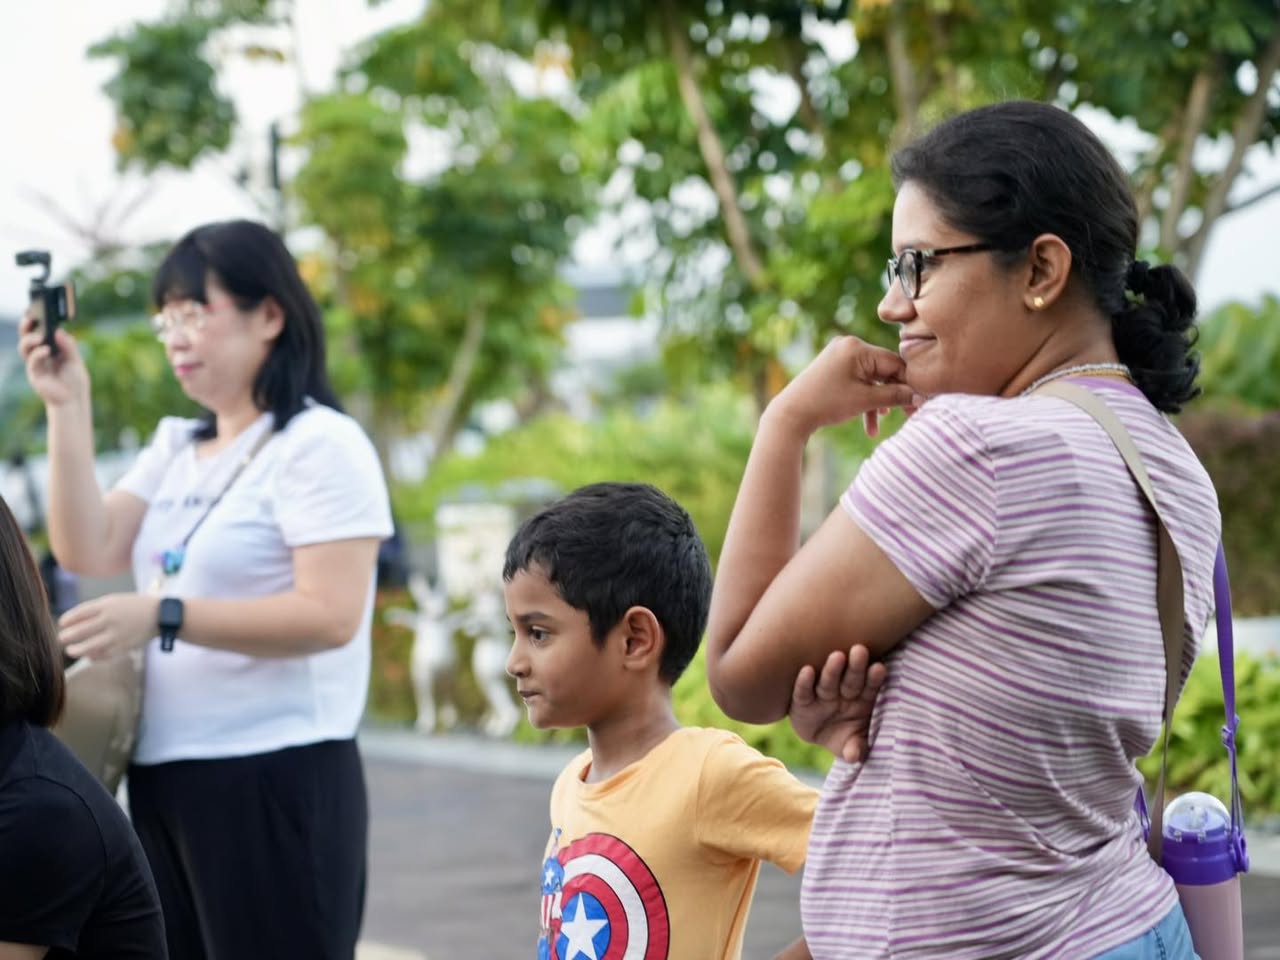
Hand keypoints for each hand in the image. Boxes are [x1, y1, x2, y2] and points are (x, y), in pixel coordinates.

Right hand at [17, 314, 89, 408]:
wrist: (74, 400)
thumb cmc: (74, 379)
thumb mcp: (75, 360)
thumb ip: (68, 346)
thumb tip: (59, 331)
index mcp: (49, 348)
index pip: (38, 331)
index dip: (35, 320)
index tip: (35, 308)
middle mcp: (39, 354)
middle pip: (27, 336)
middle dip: (26, 325)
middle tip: (30, 316)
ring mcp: (35, 364)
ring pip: (25, 347)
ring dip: (30, 339)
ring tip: (39, 336)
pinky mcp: (34, 374)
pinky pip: (33, 361)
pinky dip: (38, 353)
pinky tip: (46, 350)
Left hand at [59, 593, 158, 660]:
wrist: (159, 615)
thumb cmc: (133, 606)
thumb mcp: (114, 601)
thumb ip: (95, 609)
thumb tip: (73, 622)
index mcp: (106, 605)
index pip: (79, 613)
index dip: (67, 620)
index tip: (62, 624)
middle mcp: (110, 620)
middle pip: (81, 631)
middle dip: (67, 636)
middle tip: (62, 639)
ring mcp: (116, 635)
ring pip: (89, 646)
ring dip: (76, 650)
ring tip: (71, 651)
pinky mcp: (123, 647)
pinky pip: (103, 655)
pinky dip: (94, 657)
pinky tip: (89, 656)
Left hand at [768, 336, 916, 437]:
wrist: (790, 414)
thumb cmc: (826, 404)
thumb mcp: (865, 400)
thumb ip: (895, 396)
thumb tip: (920, 396)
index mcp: (857, 347)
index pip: (894, 363)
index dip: (909, 383)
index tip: (922, 401)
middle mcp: (849, 345)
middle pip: (884, 370)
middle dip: (894, 395)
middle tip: (910, 415)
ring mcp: (841, 356)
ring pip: (872, 379)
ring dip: (878, 402)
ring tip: (883, 421)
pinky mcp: (835, 368)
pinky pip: (858, 382)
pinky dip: (864, 400)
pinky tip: (869, 424)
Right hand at [789, 645, 885, 762]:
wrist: (818, 736)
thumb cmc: (843, 736)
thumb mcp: (850, 746)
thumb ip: (855, 749)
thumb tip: (854, 757)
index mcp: (861, 699)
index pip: (870, 687)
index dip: (874, 678)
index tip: (879, 667)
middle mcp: (843, 692)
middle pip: (851, 678)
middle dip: (856, 666)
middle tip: (860, 650)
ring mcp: (822, 694)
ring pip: (828, 681)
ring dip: (832, 669)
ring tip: (837, 656)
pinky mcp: (802, 700)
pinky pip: (803, 691)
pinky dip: (804, 681)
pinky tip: (807, 670)